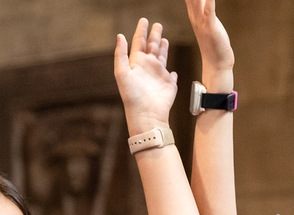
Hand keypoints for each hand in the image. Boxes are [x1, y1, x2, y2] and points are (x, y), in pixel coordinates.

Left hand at [115, 19, 177, 134]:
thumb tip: (120, 35)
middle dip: (154, 35)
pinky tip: (173, 71)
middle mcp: (148, 67)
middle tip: (157, 24)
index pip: (139, 42)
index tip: (144, 20)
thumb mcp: (122, 73)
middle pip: (152, 46)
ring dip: (163, 48)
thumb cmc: (132, 96)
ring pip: (162, 57)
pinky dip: (173, 72)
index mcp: (136, 63)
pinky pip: (172, 76)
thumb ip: (120, 54)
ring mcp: (159, 75)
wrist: (146, 114)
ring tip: (164, 39)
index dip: (141, 30)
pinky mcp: (169, 84)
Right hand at [184, 0, 233, 73]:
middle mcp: (195, 16)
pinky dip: (209, 1)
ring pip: (197, 0)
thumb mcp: (208, 22)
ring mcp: (202, 21)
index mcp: (194, 14)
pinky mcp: (211, 26)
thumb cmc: (214, 43)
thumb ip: (205, 9)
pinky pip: (209, 10)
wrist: (217, 63)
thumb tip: (205, 0)